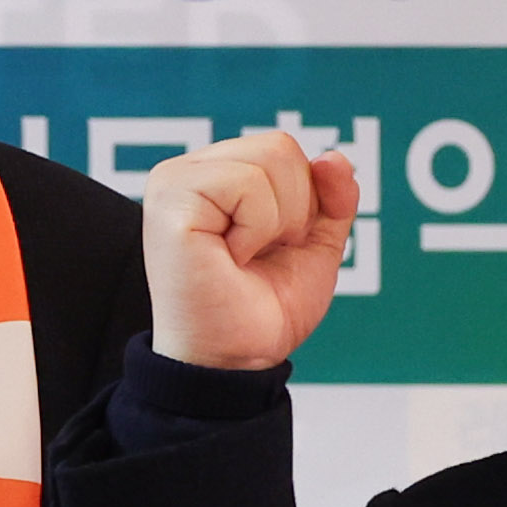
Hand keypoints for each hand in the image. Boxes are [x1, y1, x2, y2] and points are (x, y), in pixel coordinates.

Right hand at [138, 126, 360, 373]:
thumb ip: (332, 198)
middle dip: (294, 209)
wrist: (239, 360)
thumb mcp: (314, 245)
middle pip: (279, 147)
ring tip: (243, 257)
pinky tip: (228, 258)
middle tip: (260, 254)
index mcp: (216, 176)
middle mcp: (188, 172)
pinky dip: (256, 231)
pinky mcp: (171, 203)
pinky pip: (247, 185)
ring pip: (269, 161)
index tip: (276, 246)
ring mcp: (173, 184)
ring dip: (275, 223)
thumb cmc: (263, 309)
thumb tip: (334, 157)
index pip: (282, 149)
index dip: (304, 199)